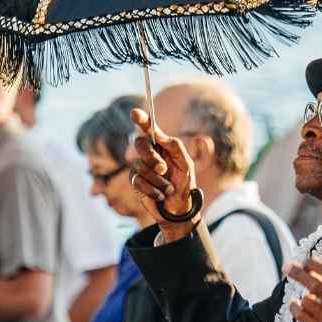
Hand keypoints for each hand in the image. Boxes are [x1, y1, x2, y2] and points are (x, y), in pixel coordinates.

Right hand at [126, 108, 200, 234]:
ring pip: (141, 166)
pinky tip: (160, 195)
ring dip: (158, 180)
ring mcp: (140, 167)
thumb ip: (175, 147)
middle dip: (152, 157)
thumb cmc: (184, 183)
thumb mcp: (186, 164)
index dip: (142, 120)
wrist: (179, 209)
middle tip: (163, 169)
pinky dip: (152, 189)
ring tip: (168, 188)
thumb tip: (160, 135)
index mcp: (162, 146)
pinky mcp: (135, 182)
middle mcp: (149, 154)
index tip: (135, 112)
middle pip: (140, 144)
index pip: (150, 129)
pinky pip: (138, 181)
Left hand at [285, 258, 321, 321]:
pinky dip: (294, 307)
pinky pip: (300, 315)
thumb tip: (310, 263)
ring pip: (307, 300)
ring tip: (306, 300)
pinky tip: (295, 305)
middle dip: (299, 274)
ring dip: (302, 297)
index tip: (304, 261)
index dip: (315, 265)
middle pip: (316, 285)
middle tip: (287, 267)